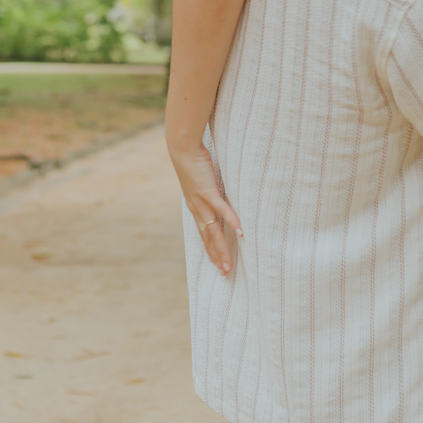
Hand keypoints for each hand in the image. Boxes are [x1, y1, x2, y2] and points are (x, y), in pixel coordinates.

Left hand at [170, 143, 242, 275]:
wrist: (182, 149)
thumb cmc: (194, 163)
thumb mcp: (200, 183)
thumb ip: (209, 193)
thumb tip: (218, 199)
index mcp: (195, 208)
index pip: (204, 236)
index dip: (211, 252)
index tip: (219, 266)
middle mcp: (197, 209)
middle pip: (208, 239)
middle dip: (217, 257)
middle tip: (226, 273)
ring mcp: (202, 201)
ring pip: (213, 231)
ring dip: (222, 248)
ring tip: (229, 264)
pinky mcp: (208, 190)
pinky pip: (221, 209)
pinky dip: (231, 221)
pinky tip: (240, 232)